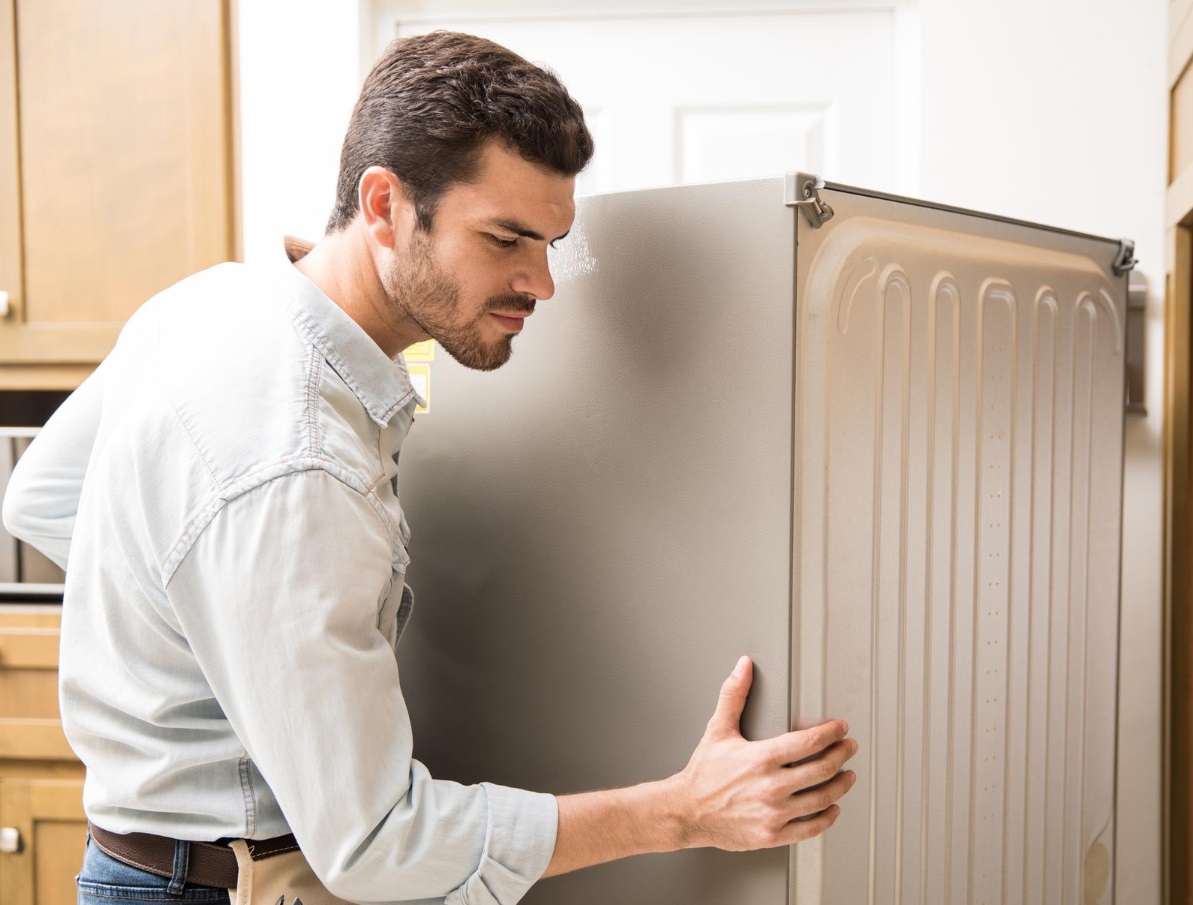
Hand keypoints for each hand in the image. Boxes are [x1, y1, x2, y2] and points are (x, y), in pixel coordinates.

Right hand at [667, 655, 857, 850]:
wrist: (686, 811)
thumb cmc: (703, 773)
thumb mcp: (718, 729)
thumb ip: (734, 695)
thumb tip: (743, 667)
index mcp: (761, 758)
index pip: (808, 742)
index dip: (831, 733)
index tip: (840, 728)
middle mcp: (770, 787)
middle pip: (822, 769)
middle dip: (842, 755)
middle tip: (849, 748)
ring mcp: (773, 813)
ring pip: (822, 798)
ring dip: (841, 785)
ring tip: (847, 776)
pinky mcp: (772, 834)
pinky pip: (810, 828)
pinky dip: (827, 818)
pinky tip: (832, 809)